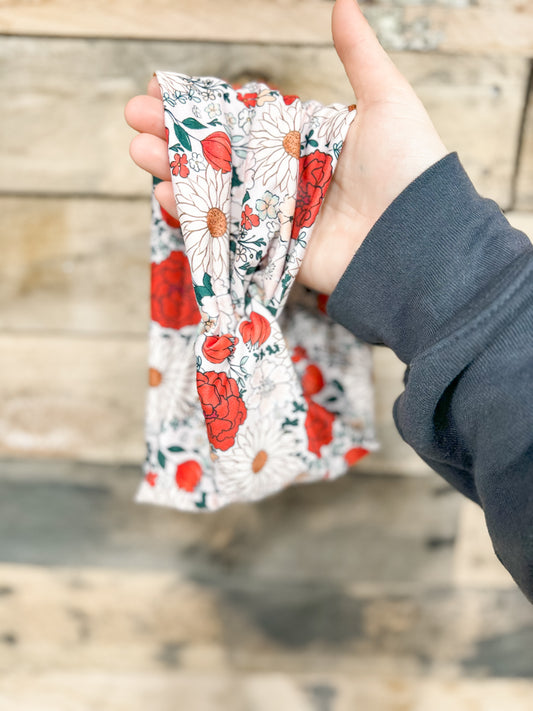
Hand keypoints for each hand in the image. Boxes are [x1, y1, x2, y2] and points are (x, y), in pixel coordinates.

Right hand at [125, 0, 446, 293]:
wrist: (420, 241)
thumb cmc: (408, 168)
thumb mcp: (387, 101)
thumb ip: (358, 55)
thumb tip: (343, 1)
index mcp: (306, 139)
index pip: (242, 117)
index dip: (203, 103)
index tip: (162, 88)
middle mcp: (287, 176)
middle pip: (221, 153)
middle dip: (176, 134)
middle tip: (135, 118)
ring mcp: (278, 216)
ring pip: (217, 191)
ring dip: (175, 171)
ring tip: (139, 151)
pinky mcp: (275, 252)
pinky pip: (227, 234)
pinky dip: (196, 219)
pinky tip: (167, 196)